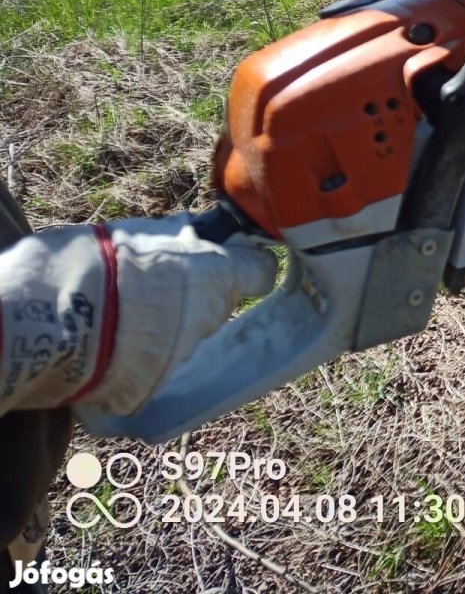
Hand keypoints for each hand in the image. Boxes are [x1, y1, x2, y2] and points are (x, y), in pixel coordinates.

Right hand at [0, 217, 276, 414]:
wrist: (48, 318)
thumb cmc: (91, 262)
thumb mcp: (137, 233)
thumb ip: (173, 238)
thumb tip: (190, 234)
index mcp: (215, 273)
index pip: (258, 272)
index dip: (244, 267)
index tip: (230, 263)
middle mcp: (208, 315)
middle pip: (216, 306)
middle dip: (192, 296)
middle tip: (151, 286)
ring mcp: (182, 355)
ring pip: (184, 338)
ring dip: (163, 328)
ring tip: (119, 317)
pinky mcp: (151, 388)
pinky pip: (152, 369)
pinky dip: (136, 358)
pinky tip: (106, 346)